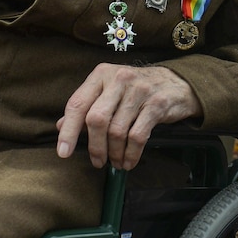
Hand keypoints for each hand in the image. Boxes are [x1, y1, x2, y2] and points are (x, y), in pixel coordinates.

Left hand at [55, 63, 201, 170]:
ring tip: (115, 163)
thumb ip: (86, 106)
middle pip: (96, 119)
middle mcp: (119, 79)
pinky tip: (129, 161)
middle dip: (95, 146)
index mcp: (101, 75)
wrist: (176, 82)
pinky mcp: (156, 104)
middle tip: (97, 162)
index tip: (63, 152)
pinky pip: (137, 136)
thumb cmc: (136, 89)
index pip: (77, 104)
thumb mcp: (109, 91)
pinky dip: (131, 154)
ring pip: (117, 130)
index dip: (68, 131)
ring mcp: (139, 90)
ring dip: (114, 153)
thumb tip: (60, 126)